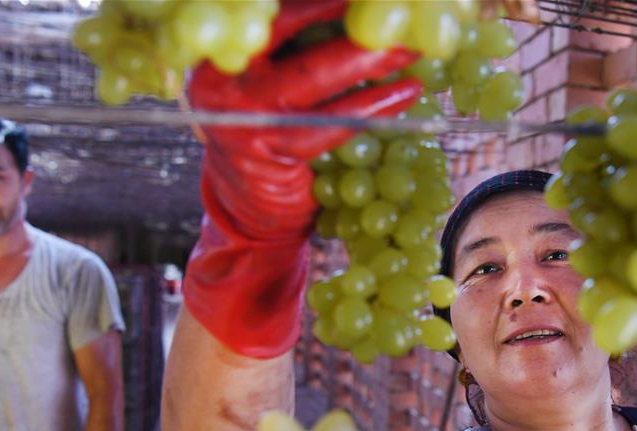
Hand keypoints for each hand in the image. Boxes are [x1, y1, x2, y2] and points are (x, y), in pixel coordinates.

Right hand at [183, 0, 421, 357]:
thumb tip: (367, 14)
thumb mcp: (277, 81)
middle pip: (292, 33)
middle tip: (402, 15)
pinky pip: (325, 126)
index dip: (320, 0)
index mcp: (227, 48)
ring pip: (311, 81)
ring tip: (413, 55)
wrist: (248, 204)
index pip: (277, 12)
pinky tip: (403, 97)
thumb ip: (305, 48)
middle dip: (353, 23)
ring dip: (370, 65)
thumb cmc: (272, 131)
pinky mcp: (265, 152)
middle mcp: (222, 75)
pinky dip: (370, 110)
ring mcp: (240, 115)